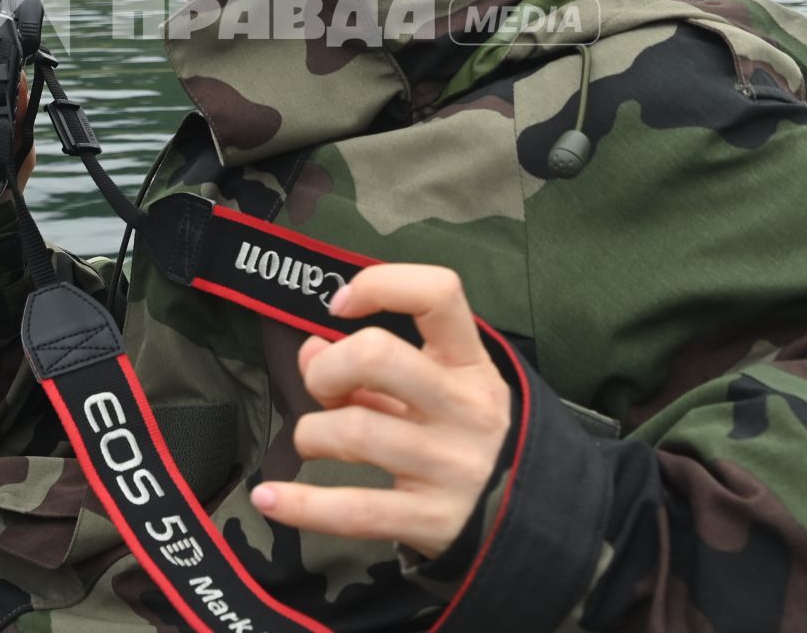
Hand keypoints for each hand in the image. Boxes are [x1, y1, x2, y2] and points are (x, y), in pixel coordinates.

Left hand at [249, 264, 511, 559]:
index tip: (339, 305)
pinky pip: (355, 511)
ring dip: (312, 433)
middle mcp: (464, 408)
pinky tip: (271, 498)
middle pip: (378, 356)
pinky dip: (302, 505)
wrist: (535, 519)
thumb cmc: (474, 439)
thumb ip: (377, 369)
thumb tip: (309, 349)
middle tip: (324, 389)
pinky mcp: (433, 520)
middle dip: (328, 368)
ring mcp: (450, 465)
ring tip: (312, 441)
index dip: (379, 285)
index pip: (436, 294)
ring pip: (356, 431)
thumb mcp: (444, 390)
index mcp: (470, 364)